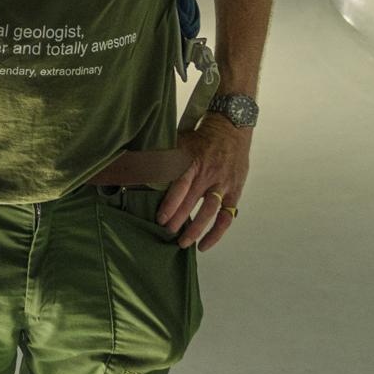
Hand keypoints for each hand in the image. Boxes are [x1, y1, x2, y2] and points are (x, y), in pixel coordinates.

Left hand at [157, 113, 251, 250]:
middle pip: (192, 202)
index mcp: (194, 162)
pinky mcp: (234, 191)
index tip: (161, 218)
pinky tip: (204, 245)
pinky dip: (217, 232)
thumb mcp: (181, 141)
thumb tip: (138, 167)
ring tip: (183, 243)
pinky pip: (226, 216)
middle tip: (167, 232)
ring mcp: (223, 184)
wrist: (230, 128)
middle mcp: (208, 174)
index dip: (171, 203)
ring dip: (196, 229)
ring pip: (209, 211)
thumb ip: (165, 156)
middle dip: (178, 219)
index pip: (181, 185)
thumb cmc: (201, 137)